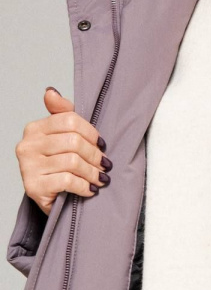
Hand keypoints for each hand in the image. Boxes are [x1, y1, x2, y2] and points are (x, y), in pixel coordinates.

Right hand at [15, 88, 110, 214]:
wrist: (50, 198)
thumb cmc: (59, 165)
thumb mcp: (63, 137)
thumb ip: (62, 113)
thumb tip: (50, 91)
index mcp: (35, 128)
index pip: (69, 120)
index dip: (91, 133)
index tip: (102, 145)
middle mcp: (27, 145)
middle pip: (73, 141)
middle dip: (95, 155)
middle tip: (105, 165)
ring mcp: (28, 166)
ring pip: (72, 162)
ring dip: (92, 172)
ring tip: (100, 178)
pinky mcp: (33, 187)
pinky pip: (67, 181)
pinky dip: (84, 186)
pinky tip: (90, 189)